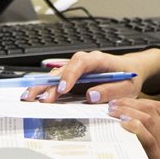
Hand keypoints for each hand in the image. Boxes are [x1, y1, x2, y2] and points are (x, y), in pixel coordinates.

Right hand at [20, 50, 145, 103]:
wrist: (131, 71)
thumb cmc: (129, 78)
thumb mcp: (127, 87)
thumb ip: (110, 90)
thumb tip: (90, 96)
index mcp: (98, 60)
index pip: (81, 63)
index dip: (70, 75)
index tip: (63, 88)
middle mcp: (83, 63)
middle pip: (62, 70)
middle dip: (48, 83)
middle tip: (37, 97)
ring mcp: (76, 71)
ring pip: (55, 76)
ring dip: (42, 87)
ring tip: (28, 98)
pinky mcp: (72, 80)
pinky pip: (56, 83)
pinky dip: (45, 90)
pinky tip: (34, 98)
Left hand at [107, 96, 159, 158]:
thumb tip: (149, 147)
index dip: (142, 101)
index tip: (127, 102)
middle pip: (152, 109)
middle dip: (130, 102)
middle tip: (114, 103)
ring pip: (148, 119)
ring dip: (127, 111)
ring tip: (112, 110)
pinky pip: (147, 139)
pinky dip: (134, 128)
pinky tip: (123, 125)